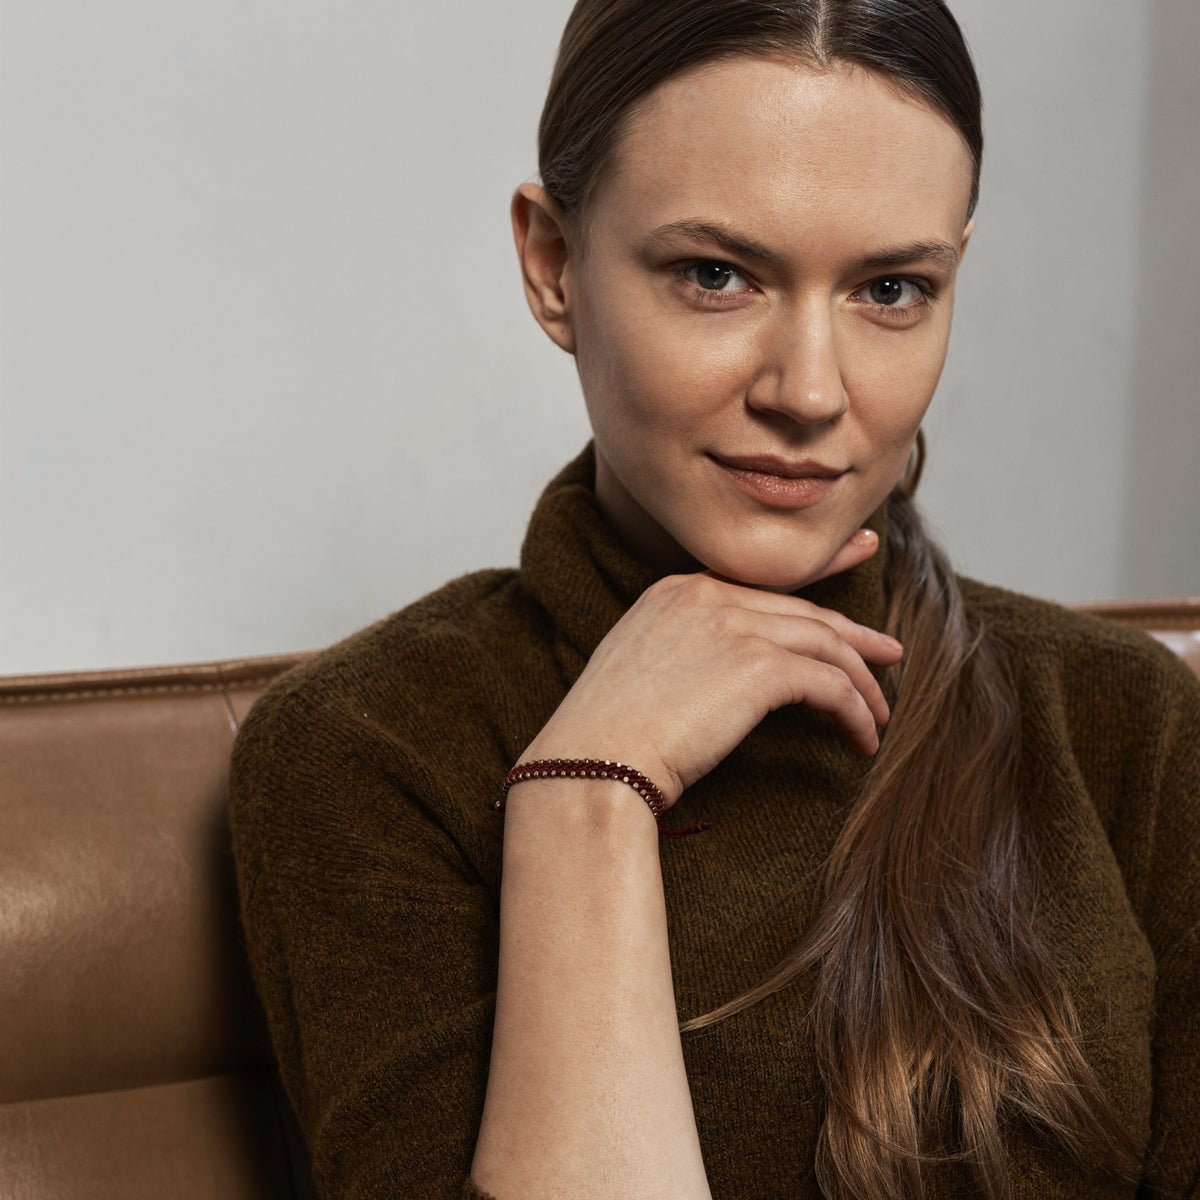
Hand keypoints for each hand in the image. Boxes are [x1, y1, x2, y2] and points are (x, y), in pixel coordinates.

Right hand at [521, 528, 902, 806]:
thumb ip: (684, 647)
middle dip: (854, 634)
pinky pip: (830, 684)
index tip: (859, 555)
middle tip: (888, 650)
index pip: (763, 581)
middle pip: (804, 611)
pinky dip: (855, 711)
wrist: (591, 761)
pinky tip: (862, 738)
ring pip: (826, 645)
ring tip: (878, 714)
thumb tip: (722, 672)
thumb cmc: (606, 735)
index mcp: (677, 590)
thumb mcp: (640, 666)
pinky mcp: (758, 668)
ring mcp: (734, 626)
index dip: (821, 571)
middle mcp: (708, 595)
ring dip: (861, 683)